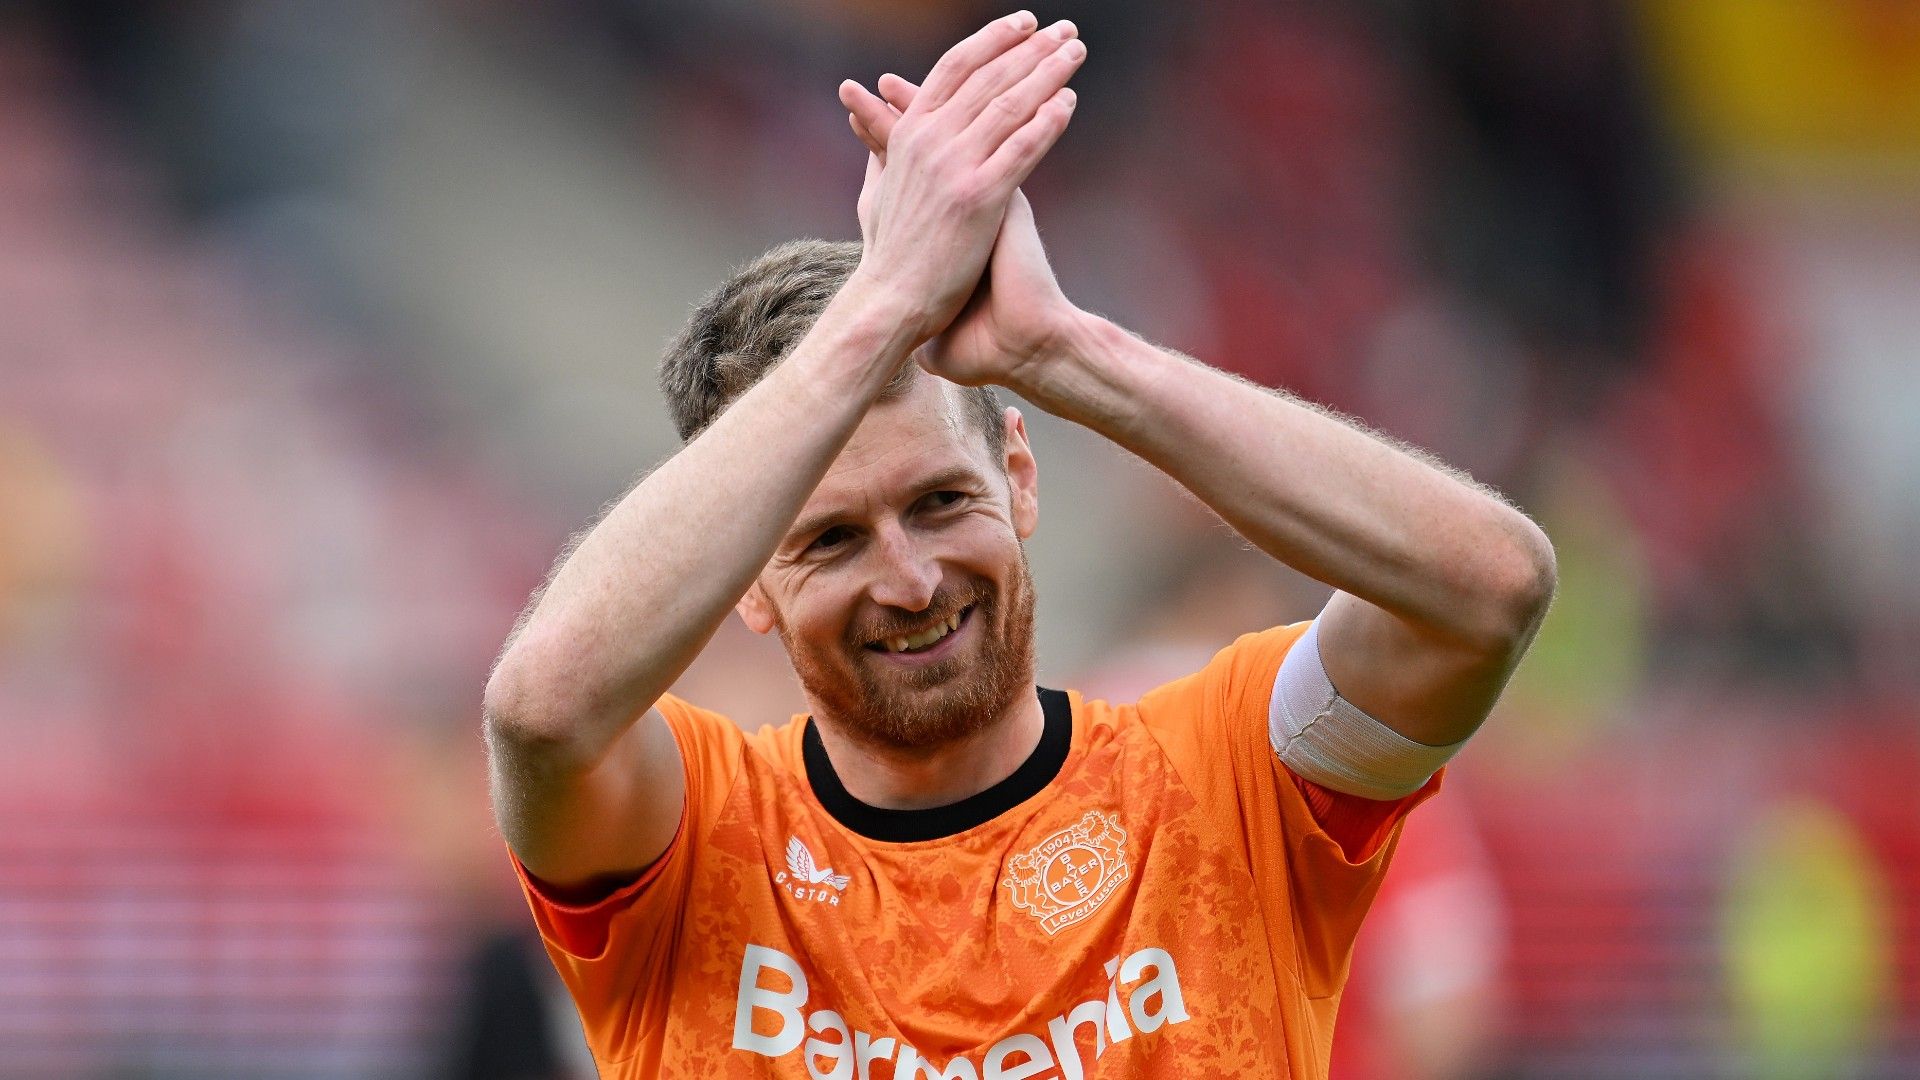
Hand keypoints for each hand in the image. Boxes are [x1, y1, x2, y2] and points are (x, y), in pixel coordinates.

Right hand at [835, 12, 1083, 348]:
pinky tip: (1069, 103)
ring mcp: (954, 167)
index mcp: (909, 133)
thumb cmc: (889, 254)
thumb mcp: (876, 191)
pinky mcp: (979, 198)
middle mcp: (930, 140)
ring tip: (1076, 54)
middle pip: (989, 77)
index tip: (1025, 24)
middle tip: (1066, 31)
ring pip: (1009, 105)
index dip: (992, 40)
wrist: (892, 300)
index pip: (955, 67)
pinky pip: (1021, 149)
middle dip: (1032, 48)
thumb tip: (869, 122)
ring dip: (1048, 73)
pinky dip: (1047, 122)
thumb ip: (881, 152)